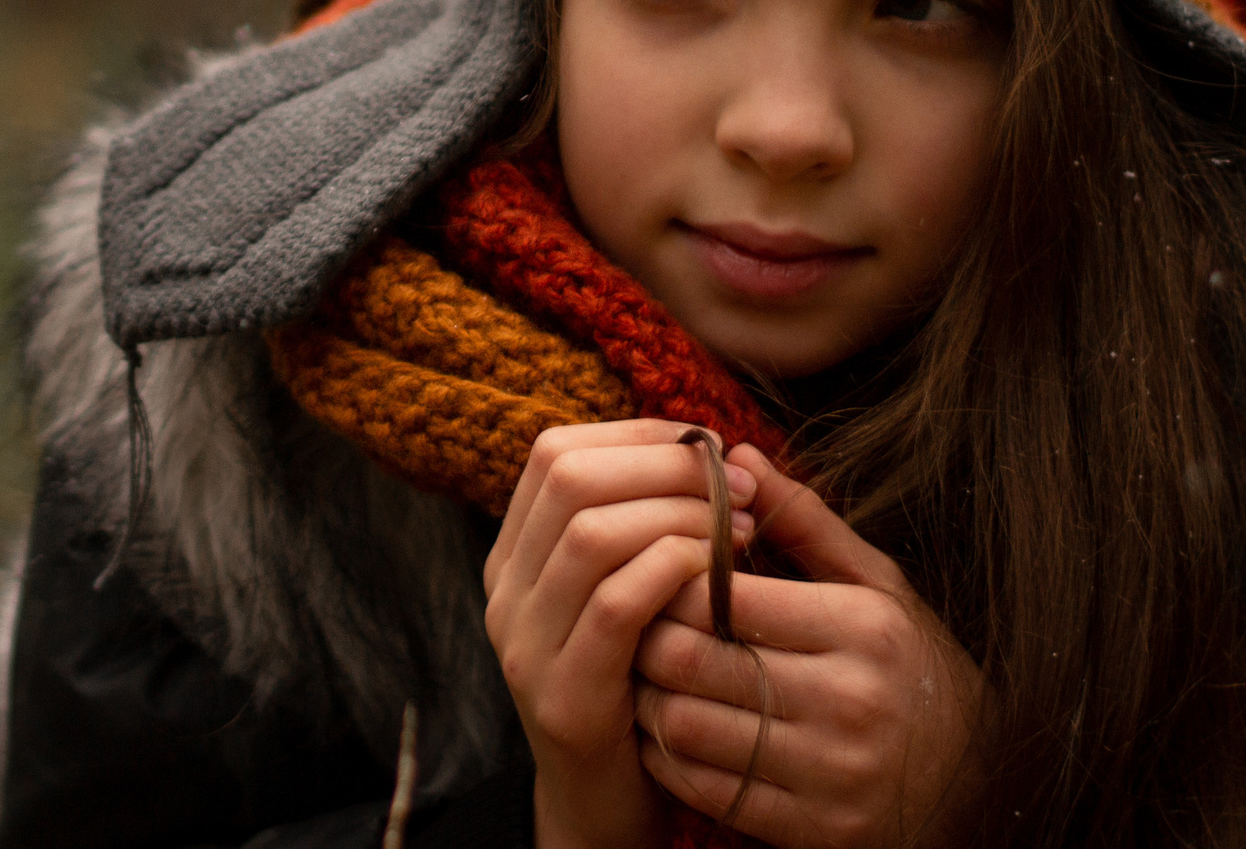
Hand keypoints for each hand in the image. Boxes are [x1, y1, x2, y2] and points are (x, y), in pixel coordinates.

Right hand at [483, 420, 759, 848]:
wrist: (603, 808)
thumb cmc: (639, 684)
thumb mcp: (630, 593)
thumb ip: (645, 524)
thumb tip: (709, 446)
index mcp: (514, 556)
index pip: (557, 453)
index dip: (638, 437)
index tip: (710, 450)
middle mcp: (504, 591)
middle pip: (570, 478)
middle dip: (666, 467)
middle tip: (737, 488)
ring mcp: (526, 645)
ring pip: (592, 534)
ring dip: (680, 516)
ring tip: (741, 531)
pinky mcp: (563, 697)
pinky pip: (615, 606)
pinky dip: (673, 572)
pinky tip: (718, 574)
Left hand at [632, 445, 980, 847]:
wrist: (984, 782)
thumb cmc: (912, 664)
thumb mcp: (876, 584)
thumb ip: (804, 520)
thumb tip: (734, 454)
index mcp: (862, 628)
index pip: (721, 595)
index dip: (669, 580)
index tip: (656, 573)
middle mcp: (849, 700)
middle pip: (690, 658)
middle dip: (644, 637)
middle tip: (631, 623)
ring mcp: (832, 773)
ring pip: (685, 726)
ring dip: (646, 699)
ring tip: (643, 675)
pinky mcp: (817, 830)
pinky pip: (705, 790)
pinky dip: (668, 758)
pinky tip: (667, 731)